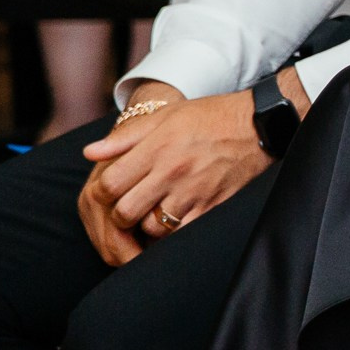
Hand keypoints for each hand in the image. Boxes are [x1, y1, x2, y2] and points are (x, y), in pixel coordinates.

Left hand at [77, 86, 269, 264]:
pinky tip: (176, 220)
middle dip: (121, 215)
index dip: (102, 194)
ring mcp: (193, 191)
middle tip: (128, 210)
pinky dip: (174, 232)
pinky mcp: (213, 205)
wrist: (258, 124)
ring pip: (151, 227)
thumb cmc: (209, 117)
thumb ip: (125, 137)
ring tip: (153, 214)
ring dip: (147, 225)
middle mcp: (171, 171)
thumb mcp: (165, 117)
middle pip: (125, 211)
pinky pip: (182, 233)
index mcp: (156, 148)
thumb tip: (90, 153)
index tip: (110, 194)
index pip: (109, 184)